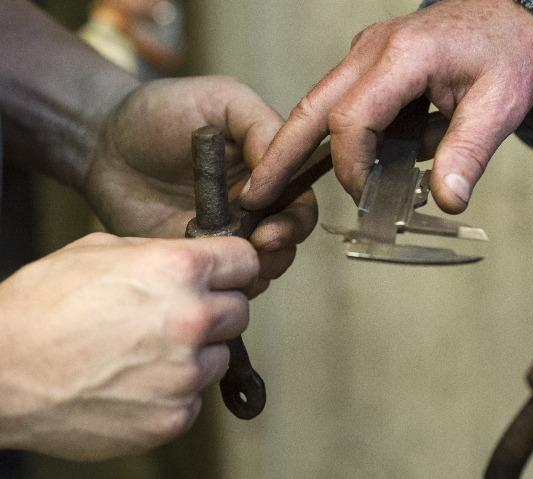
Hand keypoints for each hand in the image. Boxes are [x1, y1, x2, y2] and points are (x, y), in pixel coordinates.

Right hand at [0, 232, 257, 459]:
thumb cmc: (42, 306)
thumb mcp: (101, 250)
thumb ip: (160, 254)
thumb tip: (195, 262)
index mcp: (179, 271)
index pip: (246, 262)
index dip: (233, 268)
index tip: (224, 277)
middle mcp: (192, 320)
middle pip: (240, 311)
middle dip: (215, 310)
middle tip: (177, 316)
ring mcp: (184, 374)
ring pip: (220, 356)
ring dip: (196, 353)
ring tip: (146, 352)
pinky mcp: (174, 417)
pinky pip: (194, 396)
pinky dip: (174, 391)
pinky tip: (135, 381)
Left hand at [85, 76, 317, 294]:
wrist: (102, 140)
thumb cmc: (163, 110)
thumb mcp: (223, 99)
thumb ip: (261, 127)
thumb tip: (284, 171)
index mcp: (268, 171)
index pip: (301, 202)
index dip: (297, 218)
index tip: (271, 222)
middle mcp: (254, 205)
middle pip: (289, 239)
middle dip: (282, 246)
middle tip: (259, 244)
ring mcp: (225, 233)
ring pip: (262, 264)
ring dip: (257, 268)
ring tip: (232, 260)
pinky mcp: (195, 256)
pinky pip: (220, 278)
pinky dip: (222, 281)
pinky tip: (207, 270)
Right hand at [240, 0, 532, 213]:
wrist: (512, 14)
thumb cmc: (507, 52)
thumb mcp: (500, 105)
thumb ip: (469, 153)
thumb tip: (446, 201)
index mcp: (403, 56)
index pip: (353, 118)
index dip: (351, 166)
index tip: (364, 197)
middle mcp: (372, 50)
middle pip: (312, 106)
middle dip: (281, 153)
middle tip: (255, 192)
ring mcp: (366, 55)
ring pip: (317, 103)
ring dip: (296, 146)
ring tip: (270, 183)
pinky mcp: (370, 65)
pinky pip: (339, 103)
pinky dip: (327, 136)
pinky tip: (322, 164)